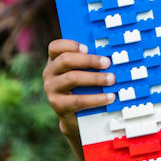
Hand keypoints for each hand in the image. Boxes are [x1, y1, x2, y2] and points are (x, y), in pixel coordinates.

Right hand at [42, 39, 115, 158]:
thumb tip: (108, 54)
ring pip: (72, 78)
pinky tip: (109, 97)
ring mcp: (51, 89)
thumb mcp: (82, 71)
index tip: (87, 47)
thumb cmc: (82, 86)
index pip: (55, 47)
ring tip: (111, 79)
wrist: (75, 115)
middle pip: (66, 60)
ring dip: (95, 78)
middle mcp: (49, 73)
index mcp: (55, 60)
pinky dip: (96, 98)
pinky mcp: (58, 105)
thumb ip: (89, 61)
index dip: (70, 45)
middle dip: (89, 60)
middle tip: (107, 63)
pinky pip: (78, 100)